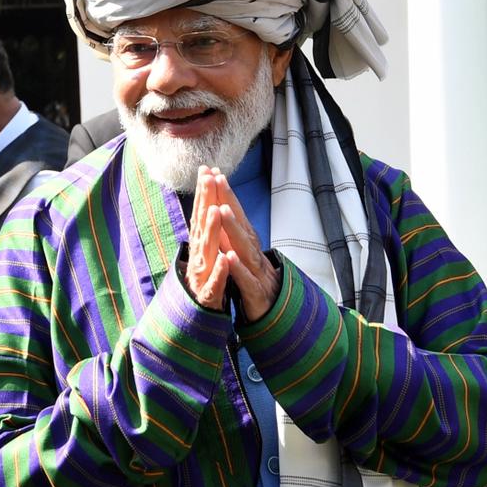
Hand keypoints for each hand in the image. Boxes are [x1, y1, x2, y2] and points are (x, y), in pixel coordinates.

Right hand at [186, 166, 228, 309]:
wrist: (197, 315)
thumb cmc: (205, 280)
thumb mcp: (206, 253)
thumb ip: (205, 230)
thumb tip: (206, 205)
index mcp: (201, 244)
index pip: (202, 214)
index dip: (204, 192)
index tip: (207, 169)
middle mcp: (199, 254)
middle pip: (202, 224)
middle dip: (205, 201)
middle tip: (208, 177)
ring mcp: (202, 273)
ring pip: (207, 249)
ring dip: (211, 230)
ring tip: (216, 210)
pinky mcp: (208, 293)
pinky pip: (215, 281)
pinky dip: (220, 270)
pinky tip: (223, 259)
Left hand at [213, 174, 280, 320]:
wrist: (273, 313)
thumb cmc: (253, 280)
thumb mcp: (241, 255)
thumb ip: (232, 236)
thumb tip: (220, 211)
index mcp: (247, 245)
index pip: (235, 216)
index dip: (225, 195)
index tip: (213, 172)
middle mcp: (253, 253)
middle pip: (240, 223)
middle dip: (228, 201)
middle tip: (217, 178)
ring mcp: (256, 271)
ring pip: (244, 247)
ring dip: (233, 228)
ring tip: (221, 210)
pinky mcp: (255, 292)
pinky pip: (245, 279)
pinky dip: (237, 267)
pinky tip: (229, 257)